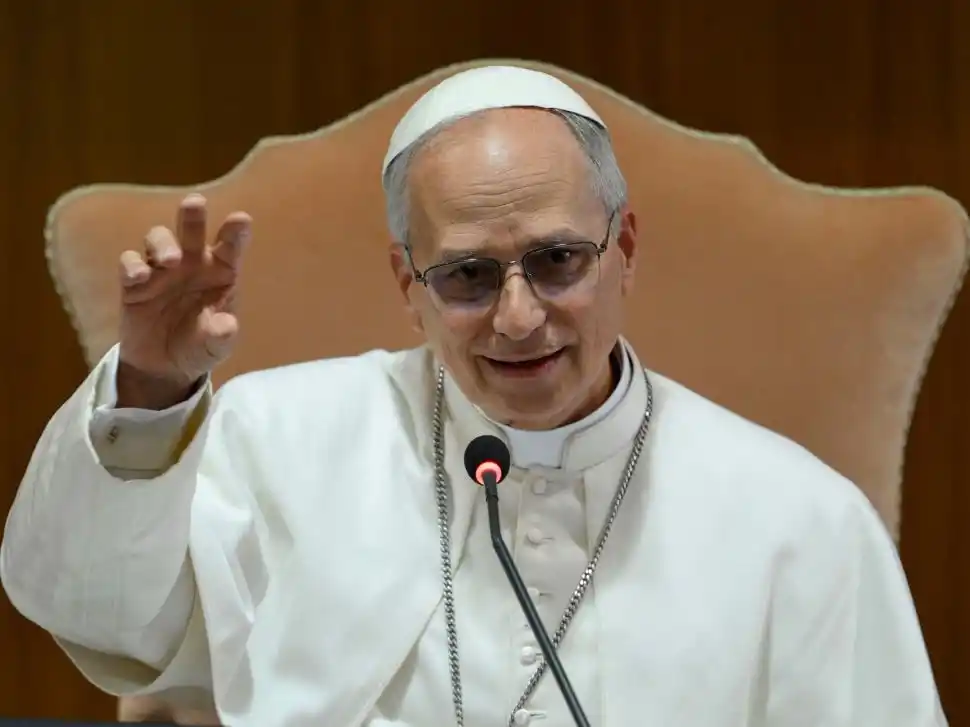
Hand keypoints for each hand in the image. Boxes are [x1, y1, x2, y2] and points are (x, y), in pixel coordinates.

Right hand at [116, 193, 250, 408]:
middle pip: (192, 230)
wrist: (164, 367)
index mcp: (221, 272)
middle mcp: (192, 263)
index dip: (235, 232)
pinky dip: (132, 265)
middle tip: (195, 203)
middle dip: (193, 215)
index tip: (241, 219)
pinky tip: (139, 277)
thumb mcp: (216, 347)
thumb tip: (227, 326)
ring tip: (170, 261)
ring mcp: (161, 269)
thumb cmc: (200, 346)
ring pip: (159, 239)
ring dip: (163, 243)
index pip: (230, 247)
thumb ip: (222, 335)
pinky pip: (130, 263)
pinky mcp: (134, 283)